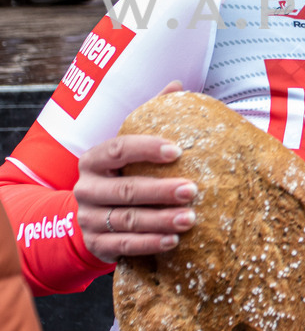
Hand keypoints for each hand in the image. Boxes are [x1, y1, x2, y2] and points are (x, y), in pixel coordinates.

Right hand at [74, 81, 197, 263]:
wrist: (95, 215)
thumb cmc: (123, 172)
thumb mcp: (131, 145)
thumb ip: (151, 115)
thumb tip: (177, 84)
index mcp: (93, 159)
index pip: (117, 149)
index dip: (146, 149)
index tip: (177, 151)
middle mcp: (86, 188)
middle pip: (125, 189)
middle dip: (161, 191)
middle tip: (192, 190)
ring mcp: (89, 218)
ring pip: (127, 220)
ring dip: (161, 220)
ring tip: (190, 218)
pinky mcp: (96, 244)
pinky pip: (124, 246)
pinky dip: (150, 244)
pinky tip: (173, 241)